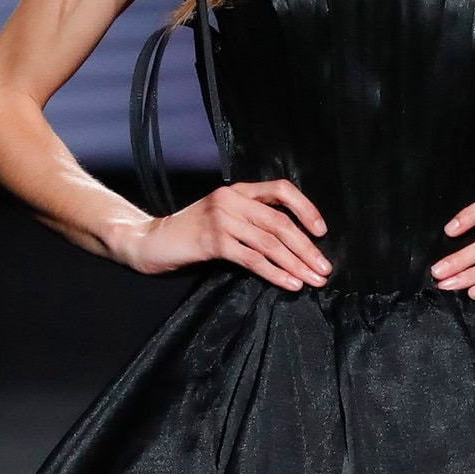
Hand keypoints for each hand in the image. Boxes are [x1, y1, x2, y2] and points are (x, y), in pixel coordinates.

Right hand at [110, 178, 330, 290]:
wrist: (150, 241)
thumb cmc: (190, 234)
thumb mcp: (222, 218)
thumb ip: (250, 221)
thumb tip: (291, 243)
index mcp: (238, 191)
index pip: (281, 190)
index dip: (306, 209)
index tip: (321, 231)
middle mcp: (231, 199)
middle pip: (280, 223)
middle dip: (307, 248)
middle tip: (324, 269)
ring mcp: (222, 219)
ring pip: (270, 243)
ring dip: (296, 264)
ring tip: (313, 280)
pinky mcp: (214, 241)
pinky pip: (253, 259)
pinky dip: (275, 273)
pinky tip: (289, 283)